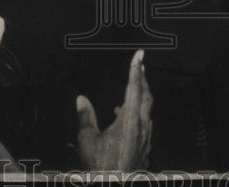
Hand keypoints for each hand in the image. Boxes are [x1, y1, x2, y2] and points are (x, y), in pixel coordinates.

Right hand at [77, 49, 152, 170]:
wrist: (113, 185)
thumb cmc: (100, 166)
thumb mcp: (88, 140)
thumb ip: (86, 117)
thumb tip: (81, 99)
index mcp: (129, 120)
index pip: (134, 88)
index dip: (136, 69)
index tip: (140, 54)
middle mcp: (142, 127)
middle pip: (146, 97)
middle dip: (143, 81)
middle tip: (140, 69)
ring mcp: (146, 139)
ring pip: (147, 113)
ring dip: (139, 102)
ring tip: (125, 101)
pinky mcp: (145, 150)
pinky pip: (145, 128)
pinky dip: (137, 119)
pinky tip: (125, 124)